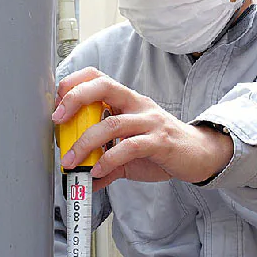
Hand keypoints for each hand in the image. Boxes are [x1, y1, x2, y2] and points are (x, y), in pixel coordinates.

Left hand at [52, 67, 232, 190]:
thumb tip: (83, 179)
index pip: (98, 77)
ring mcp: (150, 121)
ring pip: (112, 123)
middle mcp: (138, 105)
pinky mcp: (160, 141)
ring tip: (72, 161)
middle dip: (75, 99)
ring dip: (85, 143)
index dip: (74, 84)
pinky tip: (98, 171)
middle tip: (57, 119)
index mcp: (128, 101)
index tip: (56, 103)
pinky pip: (129, 147)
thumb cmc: (162, 149)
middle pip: (103, 86)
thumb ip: (105, 162)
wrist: (199, 155)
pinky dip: (108, 160)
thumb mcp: (129, 153)